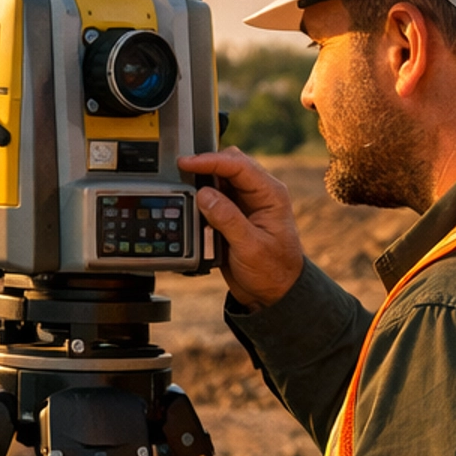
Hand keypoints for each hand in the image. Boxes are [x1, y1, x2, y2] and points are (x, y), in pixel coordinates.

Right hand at [179, 147, 304, 310]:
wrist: (273, 294)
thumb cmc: (273, 271)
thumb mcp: (250, 246)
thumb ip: (227, 219)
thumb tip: (204, 195)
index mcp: (270, 194)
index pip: (239, 165)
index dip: (211, 160)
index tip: (187, 163)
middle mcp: (258, 194)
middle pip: (228, 165)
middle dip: (205, 166)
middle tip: (182, 171)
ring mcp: (245, 204)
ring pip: (218, 180)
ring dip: (202, 183)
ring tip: (185, 190)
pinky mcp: (232, 216)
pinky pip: (213, 199)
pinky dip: (201, 199)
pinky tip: (193, 206)